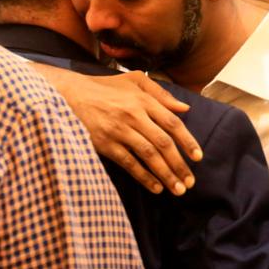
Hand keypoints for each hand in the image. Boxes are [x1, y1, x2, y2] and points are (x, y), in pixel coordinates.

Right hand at [35, 65, 202, 194]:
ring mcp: (119, 130)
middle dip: (179, 165)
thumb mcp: (134, 80)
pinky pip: (129, 163)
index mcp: (143, 99)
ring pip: (149, 155)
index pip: (172, 122)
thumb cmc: (105, 88)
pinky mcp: (105, 144)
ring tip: (177, 189)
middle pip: (163, 143)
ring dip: (165, 174)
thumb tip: (184, 108)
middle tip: (190, 182)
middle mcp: (133, 114)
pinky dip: (144, 177)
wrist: (70, 95)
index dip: (188, 141)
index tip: (198, 157)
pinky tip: (155, 187)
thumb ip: (160, 93)